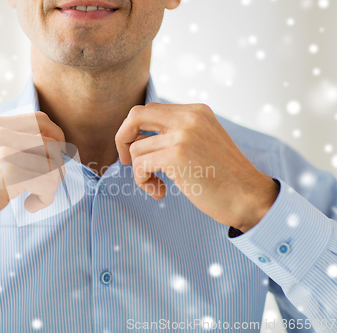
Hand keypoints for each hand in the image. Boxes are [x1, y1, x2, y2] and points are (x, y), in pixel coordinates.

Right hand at [0, 111, 65, 232]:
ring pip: (53, 162)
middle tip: (50, 182)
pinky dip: (45, 197)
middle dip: (59, 163)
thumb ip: (9, 144)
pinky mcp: (10, 172)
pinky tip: (31, 205)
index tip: (58, 157)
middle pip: (52, 140)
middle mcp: (0, 132)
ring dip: (52, 184)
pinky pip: (47, 182)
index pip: (40, 120)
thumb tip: (47, 147)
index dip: (57, 138)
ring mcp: (4, 150)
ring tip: (36, 197)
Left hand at [115, 103, 279, 232]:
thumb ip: (176, 133)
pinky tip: (160, 191)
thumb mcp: (202, 142)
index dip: (135, 130)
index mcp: (195, 111)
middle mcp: (189, 117)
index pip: (149, 109)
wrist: (248, 198)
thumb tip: (139, 137)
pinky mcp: (176, 155)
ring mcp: (183, 135)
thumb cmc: (223, 177)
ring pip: (136, 148)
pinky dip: (142, 181)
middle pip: (135, 116)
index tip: (136, 150)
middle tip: (125, 160)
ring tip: (158, 185)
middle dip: (122, 138)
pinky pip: (139, 165)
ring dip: (140, 172)